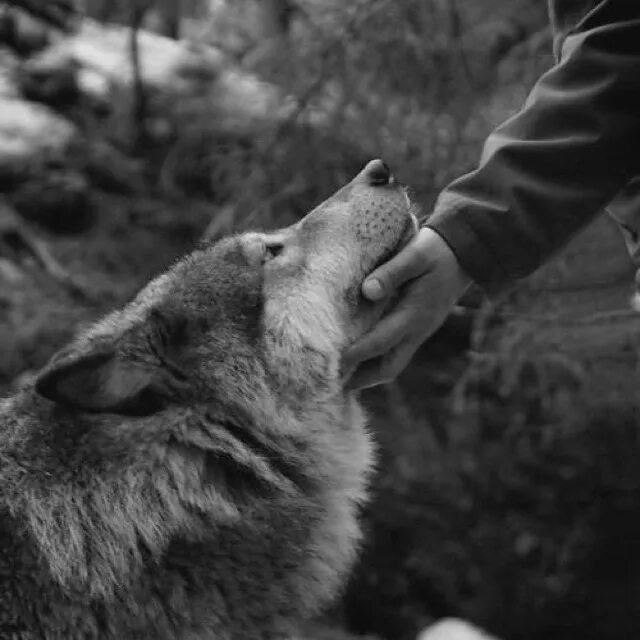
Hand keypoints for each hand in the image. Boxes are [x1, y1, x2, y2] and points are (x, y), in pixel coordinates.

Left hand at [343, 227, 471, 389]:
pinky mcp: (416, 329)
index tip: (331, 363)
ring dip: (367, 375)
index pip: (380, 342)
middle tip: (332, 384)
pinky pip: (394, 354)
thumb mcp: (415, 254)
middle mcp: (417, 330)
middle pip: (389, 368)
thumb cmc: (435, 251)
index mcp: (415, 314)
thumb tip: (367, 291)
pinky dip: (374, 362)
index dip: (355, 354)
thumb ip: (392, 272)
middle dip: (361, 380)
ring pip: (392, 365)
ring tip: (339, 378)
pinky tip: (356, 360)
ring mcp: (418, 332)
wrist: (463, 253)